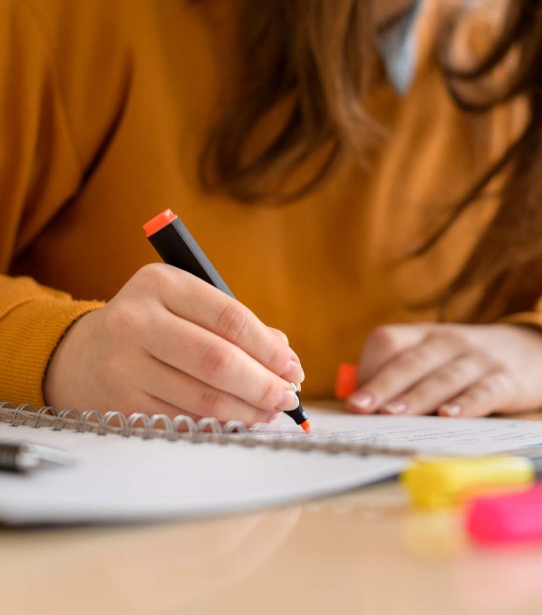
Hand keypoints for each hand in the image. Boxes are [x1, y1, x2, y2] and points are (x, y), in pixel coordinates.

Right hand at [44, 264, 304, 424]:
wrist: (82, 353)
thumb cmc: (153, 324)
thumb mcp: (186, 304)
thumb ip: (235, 324)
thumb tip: (285, 358)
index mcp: (161, 284)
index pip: (230, 318)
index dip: (269, 348)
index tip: (293, 368)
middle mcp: (137, 320)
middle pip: (217, 360)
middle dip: (262, 384)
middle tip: (288, 397)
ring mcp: (125, 363)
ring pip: (202, 396)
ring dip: (246, 410)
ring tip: (269, 411)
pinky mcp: (121, 402)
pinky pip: (184, 418)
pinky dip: (219, 423)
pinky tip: (238, 420)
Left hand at [345, 323, 541, 416]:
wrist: (535, 350)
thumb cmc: (467, 363)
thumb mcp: (435, 358)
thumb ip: (403, 378)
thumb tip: (364, 410)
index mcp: (423, 335)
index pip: (388, 340)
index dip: (369, 368)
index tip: (354, 400)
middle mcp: (448, 341)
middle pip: (410, 361)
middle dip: (383, 385)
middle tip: (360, 408)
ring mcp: (478, 359)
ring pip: (442, 377)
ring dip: (416, 397)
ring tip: (393, 414)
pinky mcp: (507, 379)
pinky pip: (484, 390)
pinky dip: (467, 404)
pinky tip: (450, 417)